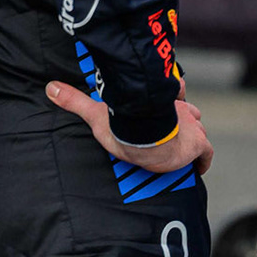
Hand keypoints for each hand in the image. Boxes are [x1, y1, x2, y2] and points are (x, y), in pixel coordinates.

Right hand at [46, 81, 213, 175]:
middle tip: (173, 136)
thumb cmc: (123, 124)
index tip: (168, 115)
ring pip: (198, 132)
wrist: (144, 136)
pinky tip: (198, 169)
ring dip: (192, 139)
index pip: (172, 100)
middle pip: (189, 115)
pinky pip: (206, 154)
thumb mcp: (97, 112)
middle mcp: (178, 113)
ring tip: (181, 151)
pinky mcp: (197, 146)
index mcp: (159, 103)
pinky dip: (203, 161)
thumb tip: (50, 88)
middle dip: (184, 124)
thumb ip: (75, 100)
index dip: (172, 107)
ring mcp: (190, 129)